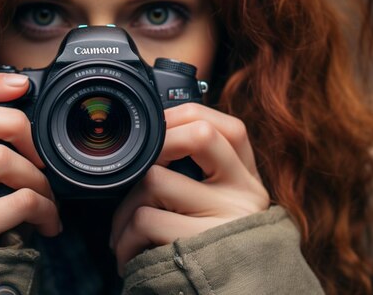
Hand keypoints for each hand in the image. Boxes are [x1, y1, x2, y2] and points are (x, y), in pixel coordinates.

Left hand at [110, 103, 269, 273]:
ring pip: (156, 180)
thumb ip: (207, 180)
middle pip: (199, 136)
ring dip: (125, 208)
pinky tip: (128, 255)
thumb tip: (158, 145)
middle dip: (153, 148)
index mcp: (249, 182)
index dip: (187, 118)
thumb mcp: (224, 211)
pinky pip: (145, 220)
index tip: (157, 130)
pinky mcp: (201, 244)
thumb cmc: (215, 255)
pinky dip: (125, 238)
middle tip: (133, 175)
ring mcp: (227, 218)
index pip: (230, 127)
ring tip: (124, 232)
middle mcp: (246, 194)